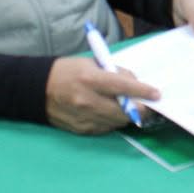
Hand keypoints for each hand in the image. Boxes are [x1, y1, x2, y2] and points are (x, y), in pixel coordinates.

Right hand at [45, 55, 159, 133]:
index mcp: (89, 79)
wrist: (37, 89)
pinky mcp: (81, 130)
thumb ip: (114, 73)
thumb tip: (135, 82)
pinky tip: (110, 113)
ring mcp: (83, 118)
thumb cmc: (67, 71)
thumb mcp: (91, 63)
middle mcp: (86, 100)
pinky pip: (106, 129)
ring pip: (117, 122)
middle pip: (123, 111)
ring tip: (128, 107)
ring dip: (127, 116)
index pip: (122, 87)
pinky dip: (112, 122)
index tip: (156, 94)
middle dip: (140, 109)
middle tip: (148, 105)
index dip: (142, 91)